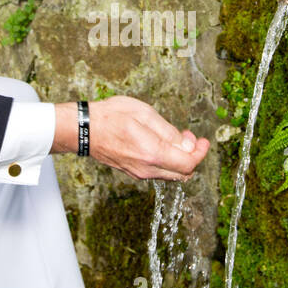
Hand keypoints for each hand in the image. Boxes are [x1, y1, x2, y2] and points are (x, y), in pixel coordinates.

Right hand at [53, 96, 209, 180]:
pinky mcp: (133, 172)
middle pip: (182, 173)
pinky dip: (167, 160)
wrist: (83, 130)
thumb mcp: (144, 113)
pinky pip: (158, 171)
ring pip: (171, 174)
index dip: (200, 153)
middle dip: (192, 156)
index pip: (188, 165)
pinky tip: (162, 144)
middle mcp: (147, 169)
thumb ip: (169, 132)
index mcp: (152, 154)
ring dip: (179, 158)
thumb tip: (187, 146)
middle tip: (190, 137)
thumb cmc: (111, 116)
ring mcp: (139, 173)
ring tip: (176, 137)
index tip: (203, 141)